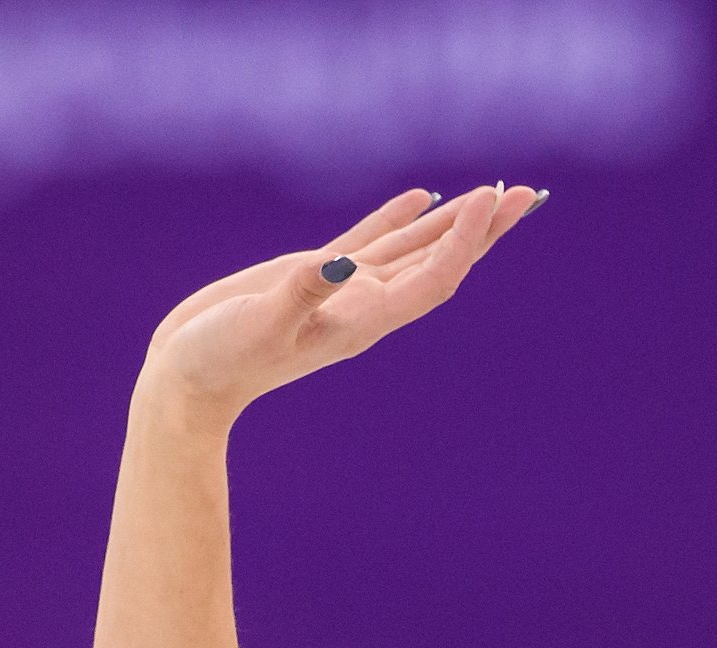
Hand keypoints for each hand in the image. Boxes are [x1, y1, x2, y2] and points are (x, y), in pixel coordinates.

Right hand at [138, 184, 545, 424]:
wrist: (186, 384)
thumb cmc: (219, 359)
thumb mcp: (260, 322)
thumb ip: (302, 292)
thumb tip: (341, 264)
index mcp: (362, 319)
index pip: (433, 275)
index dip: (466, 238)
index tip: (490, 198)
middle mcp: (364, 305)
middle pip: (440, 263)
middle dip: (485, 230)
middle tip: (530, 195)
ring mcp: (343, 291)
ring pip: (412, 250)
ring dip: (454, 223)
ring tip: (495, 194)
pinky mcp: (315, 277)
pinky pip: (370, 242)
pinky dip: (399, 218)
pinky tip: (420, 195)